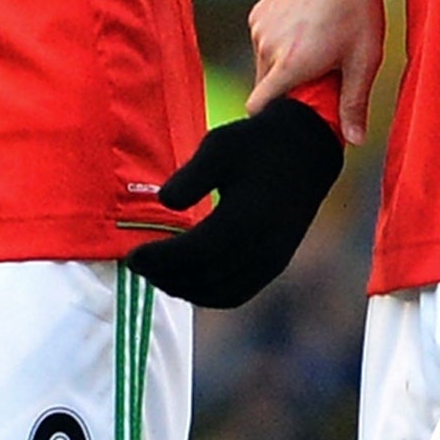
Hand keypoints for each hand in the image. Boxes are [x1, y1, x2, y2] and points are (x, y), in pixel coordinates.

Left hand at [123, 97, 342, 308]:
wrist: (306, 150)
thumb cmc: (255, 144)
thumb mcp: (218, 147)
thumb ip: (190, 177)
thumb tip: (165, 203)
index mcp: (244, 218)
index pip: (194, 252)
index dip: (160, 259)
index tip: (133, 257)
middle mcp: (260, 247)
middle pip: (204, 277)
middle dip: (164, 276)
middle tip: (136, 266)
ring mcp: (271, 260)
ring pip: (220, 292)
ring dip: (184, 289)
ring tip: (155, 274)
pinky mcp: (275, 263)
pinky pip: (238, 293)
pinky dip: (208, 295)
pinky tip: (186, 282)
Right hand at [249, 0, 388, 143]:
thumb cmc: (358, 10)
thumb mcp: (364, 61)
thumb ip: (354, 105)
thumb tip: (354, 141)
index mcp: (289, 64)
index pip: (258, 105)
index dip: (272, 115)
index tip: (294, 114)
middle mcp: (267, 46)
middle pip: (265, 85)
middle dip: (286, 90)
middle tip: (319, 79)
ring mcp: (260, 26)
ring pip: (264, 62)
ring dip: (282, 65)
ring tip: (315, 50)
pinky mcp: (259, 10)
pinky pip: (262, 39)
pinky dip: (278, 43)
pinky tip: (305, 30)